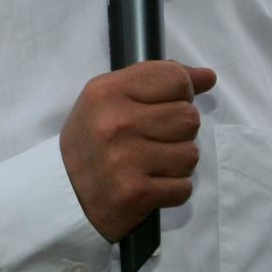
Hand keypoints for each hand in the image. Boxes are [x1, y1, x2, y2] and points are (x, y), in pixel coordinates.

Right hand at [59, 61, 217, 242]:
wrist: (63, 194)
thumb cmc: (93, 140)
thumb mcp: (111, 99)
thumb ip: (158, 81)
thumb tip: (208, 77)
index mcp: (107, 91)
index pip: (175, 78)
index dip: (181, 93)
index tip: (165, 106)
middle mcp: (115, 123)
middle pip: (189, 118)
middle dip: (179, 131)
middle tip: (154, 140)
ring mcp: (125, 160)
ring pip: (191, 154)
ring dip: (177, 162)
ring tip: (151, 164)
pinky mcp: (136, 193)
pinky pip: (184, 187)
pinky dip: (172, 189)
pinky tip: (150, 184)